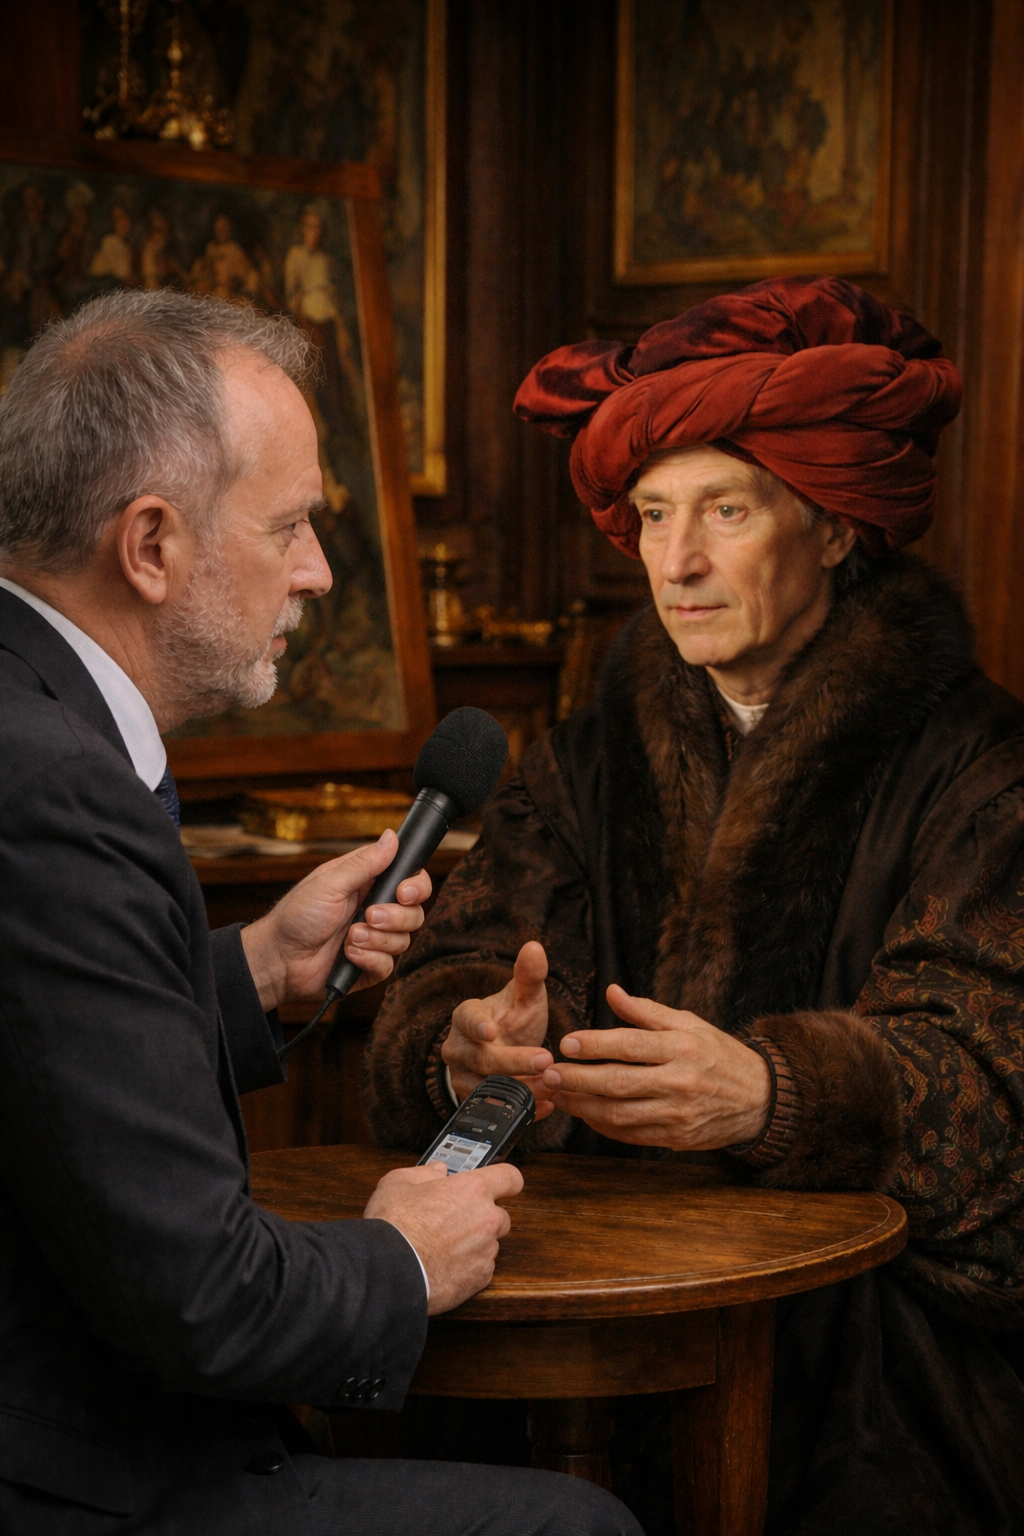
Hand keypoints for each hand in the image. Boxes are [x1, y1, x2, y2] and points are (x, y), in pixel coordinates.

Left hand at [240, 829, 429, 1010]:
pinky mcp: (370, 965)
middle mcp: (376, 910)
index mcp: (369, 884)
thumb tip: (392, 837)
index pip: (411, 879)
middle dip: (396, 916)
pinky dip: (369, 959)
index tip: (404, 893)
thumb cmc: (296, 915)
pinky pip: (389, 965)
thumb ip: (364, 863)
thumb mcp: (329, 883)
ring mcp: (375, 939)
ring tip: (350, 937)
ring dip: (376, 939)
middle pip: (414, 912)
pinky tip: (348, 954)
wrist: (279, 958)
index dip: (416, 886)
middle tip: (369, 916)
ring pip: (404, 940)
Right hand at [363, 1160, 523, 1314]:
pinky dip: (468, 1267)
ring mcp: (485, 1251)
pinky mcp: (480, 1279)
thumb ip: (423, 1173)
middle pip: (501, 1215)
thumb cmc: (394, 1226)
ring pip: (490, 1244)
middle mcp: (486, 1219)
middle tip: (457, 1221)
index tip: (504, 1184)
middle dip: (484, 1217)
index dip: (507, 1180)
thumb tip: (435, 1171)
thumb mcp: (398, 1183)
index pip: (508, 1177)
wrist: (389, 1270)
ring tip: (443, 1247)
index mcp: (472, 1190)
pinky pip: (481, 1269)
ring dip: (475, 1244)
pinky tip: (444, 1265)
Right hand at [442, 940, 555, 1118]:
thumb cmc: (513, 1019)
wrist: (507, 1050)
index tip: (492, 1031)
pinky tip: (545, 1108)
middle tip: (546, 1059)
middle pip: (482, 1059)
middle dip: (515, 1062)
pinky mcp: (472, 1101)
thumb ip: (530, 975)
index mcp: (466, 1016)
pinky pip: (495, 1110)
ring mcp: (462, 1077)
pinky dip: (522, 1111)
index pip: (468, 1020)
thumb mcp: (525, 997)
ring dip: (521, 1089)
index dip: (478, 1026)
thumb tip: (534, 947)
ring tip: (550, 1087)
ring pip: (487, 1088)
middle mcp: (458, 1048)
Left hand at [540, 984, 770, 1149]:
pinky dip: (603, 1125)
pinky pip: (630, 1134)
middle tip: (548, 1073)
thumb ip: (647, 1011)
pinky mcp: (675, 1138)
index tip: (566, 1043)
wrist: (759, 1099)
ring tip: (559, 1094)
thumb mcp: (690, 1024)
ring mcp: (677, 1114)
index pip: (630, 1044)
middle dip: (578, 1079)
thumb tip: (611, 992)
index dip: (595, 1044)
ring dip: (583, 1106)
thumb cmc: (720, 1055)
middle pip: (618, 1082)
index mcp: (682, 1047)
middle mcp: (679, 1082)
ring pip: (619, 1113)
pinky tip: (586, 1113)